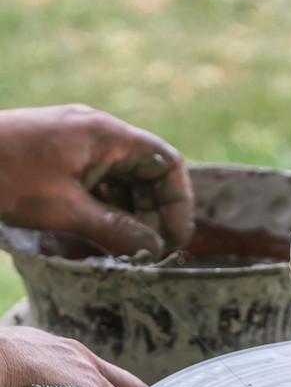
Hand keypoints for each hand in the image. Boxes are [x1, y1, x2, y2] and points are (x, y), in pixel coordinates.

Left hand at [0, 104, 193, 257]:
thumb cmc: (7, 177)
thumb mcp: (66, 211)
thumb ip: (116, 230)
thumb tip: (155, 250)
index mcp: (106, 135)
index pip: (166, 162)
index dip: (177, 203)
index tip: (172, 239)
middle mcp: (97, 133)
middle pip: (147, 173)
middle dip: (153, 214)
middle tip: (148, 253)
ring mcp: (77, 144)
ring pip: (123, 182)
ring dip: (130, 216)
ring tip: (124, 250)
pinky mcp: (60, 157)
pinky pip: (98, 183)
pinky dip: (106, 210)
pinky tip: (99, 237)